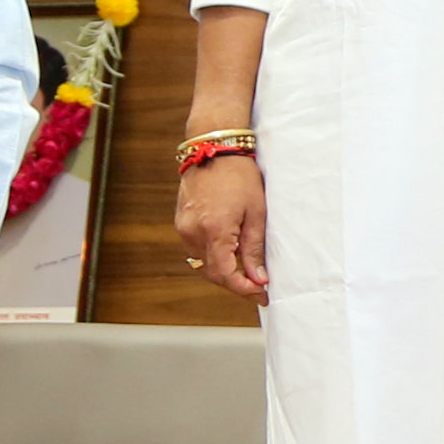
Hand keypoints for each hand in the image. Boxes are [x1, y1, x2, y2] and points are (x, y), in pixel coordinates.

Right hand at [175, 153, 269, 302]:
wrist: (213, 149)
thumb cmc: (239, 176)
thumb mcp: (256, 213)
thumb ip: (254, 249)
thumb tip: (258, 278)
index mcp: (214, 231)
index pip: (225, 275)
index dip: (244, 289)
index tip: (261, 294)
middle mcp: (193, 232)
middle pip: (212, 274)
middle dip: (236, 284)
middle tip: (259, 287)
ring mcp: (184, 228)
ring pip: (203, 264)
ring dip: (224, 272)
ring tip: (247, 273)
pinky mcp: (181, 222)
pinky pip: (197, 250)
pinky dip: (213, 257)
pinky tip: (230, 255)